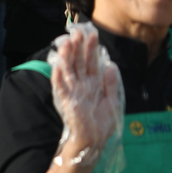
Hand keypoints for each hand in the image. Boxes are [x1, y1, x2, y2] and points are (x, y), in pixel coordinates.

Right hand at [48, 23, 123, 168]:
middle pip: (79, 63)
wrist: (95, 141)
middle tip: (79, 32)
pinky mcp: (67, 103)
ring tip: (66, 42)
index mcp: (94, 84)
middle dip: (79, 48)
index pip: (92, 62)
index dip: (92, 49)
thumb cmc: (102, 123)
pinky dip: (59, 78)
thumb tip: (112, 66)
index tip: (93, 34)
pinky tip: (58, 66)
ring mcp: (74, 93)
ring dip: (67, 57)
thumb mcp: (112, 101)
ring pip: (69, 71)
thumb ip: (111, 84)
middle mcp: (83, 86)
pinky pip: (61, 88)